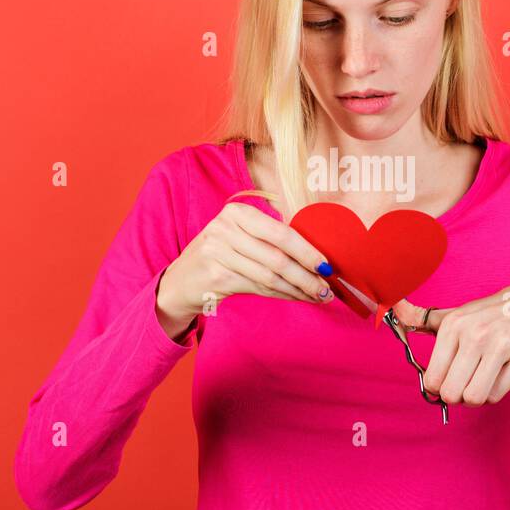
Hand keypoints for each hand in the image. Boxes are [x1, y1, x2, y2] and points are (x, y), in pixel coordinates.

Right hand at [156, 201, 334, 337]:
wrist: (181, 281)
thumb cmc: (221, 257)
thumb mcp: (241, 237)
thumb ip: (271, 239)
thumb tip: (316, 255)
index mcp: (238, 212)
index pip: (281, 232)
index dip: (307, 250)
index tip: (328, 265)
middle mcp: (226, 228)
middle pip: (278, 256)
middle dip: (307, 274)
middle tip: (328, 287)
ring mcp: (218, 252)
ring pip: (271, 275)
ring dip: (299, 288)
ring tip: (318, 296)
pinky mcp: (216, 276)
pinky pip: (259, 287)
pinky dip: (282, 294)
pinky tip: (297, 297)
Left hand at [391, 280, 509, 406]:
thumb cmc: (496, 313)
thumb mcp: (459, 312)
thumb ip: (425, 319)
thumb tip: (393, 309)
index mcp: (454, 324)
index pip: (432, 378)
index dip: (438, 386)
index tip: (448, 378)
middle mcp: (475, 334)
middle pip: (450, 392)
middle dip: (456, 394)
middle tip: (466, 381)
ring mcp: (500, 347)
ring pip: (473, 398)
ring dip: (475, 396)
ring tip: (482, 379)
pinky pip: (495, 395)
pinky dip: (494, 392)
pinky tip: (500, 374)